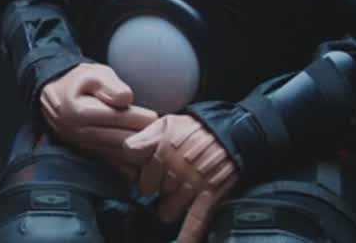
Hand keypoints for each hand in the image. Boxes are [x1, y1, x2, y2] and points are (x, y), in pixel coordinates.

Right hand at [39, 62, 157, 178]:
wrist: (56, 98)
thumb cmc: (79, 82)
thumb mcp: (93, 74)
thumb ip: (110, 85)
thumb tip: (126, 98)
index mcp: (78, 111)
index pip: (113, 117)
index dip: (136, 118)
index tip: (155, 117)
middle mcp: (79, 133)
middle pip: (118, 139)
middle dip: (142, 137)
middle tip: (164, 134)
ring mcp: (83, 146)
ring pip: (117, 155)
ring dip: (139, 153)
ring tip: (160, 147)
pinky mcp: (89, 154)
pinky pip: (113, 164)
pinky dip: (130, 165)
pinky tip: (147, 163)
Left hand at [123, 114, 236, 231]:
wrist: (230, 132)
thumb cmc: (195, 129)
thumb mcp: (165, 124)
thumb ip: (143, 138)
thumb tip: (126, 151)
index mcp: (161, 151)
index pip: (139, 177)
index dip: (143, 175)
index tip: (148, 171)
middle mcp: (174, 170)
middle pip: (152, 194)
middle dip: (157, 189)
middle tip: (167, 178)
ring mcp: (191, 186)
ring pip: (166, 210)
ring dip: (168, 206)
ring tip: (176, 194)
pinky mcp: (208, 196)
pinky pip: (195, 221)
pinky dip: (188, 236)